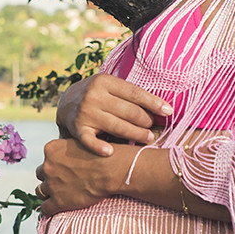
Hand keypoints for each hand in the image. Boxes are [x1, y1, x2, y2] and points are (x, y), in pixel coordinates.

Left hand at [35, 138, 131, 215]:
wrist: (111, 170)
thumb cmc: (102, 154)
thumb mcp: (80, 142)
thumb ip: (67, 149)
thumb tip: (67, 157)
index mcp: (50, 149)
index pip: (46, 160)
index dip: (55, 166)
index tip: (65, 170)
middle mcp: (47, 166)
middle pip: (41, 174)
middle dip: (50, 178)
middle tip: (63, 182)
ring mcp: (51, 184)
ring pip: (40, 191)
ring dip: (49, 193)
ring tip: (61, 195)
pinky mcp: (58, 201)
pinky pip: (45, 208)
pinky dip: (50, 209)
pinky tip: (57, 209)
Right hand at [56, 74, 171, 156]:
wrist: (65, 103)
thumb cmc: (97, 96)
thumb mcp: (109, 87)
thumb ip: (130, 95)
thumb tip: (163, 107)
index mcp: (104, 81)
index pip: (135, 93)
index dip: (153, 103)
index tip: (168, 111)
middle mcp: (94, 96)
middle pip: (129, 111)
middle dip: (146, 121)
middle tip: (154, 127)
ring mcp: (85, 113)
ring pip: (117, 127)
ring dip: (136, 134)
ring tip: (148, 138)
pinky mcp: (77, 129)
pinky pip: (90, 141)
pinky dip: (99, 147)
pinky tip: (110, 152)